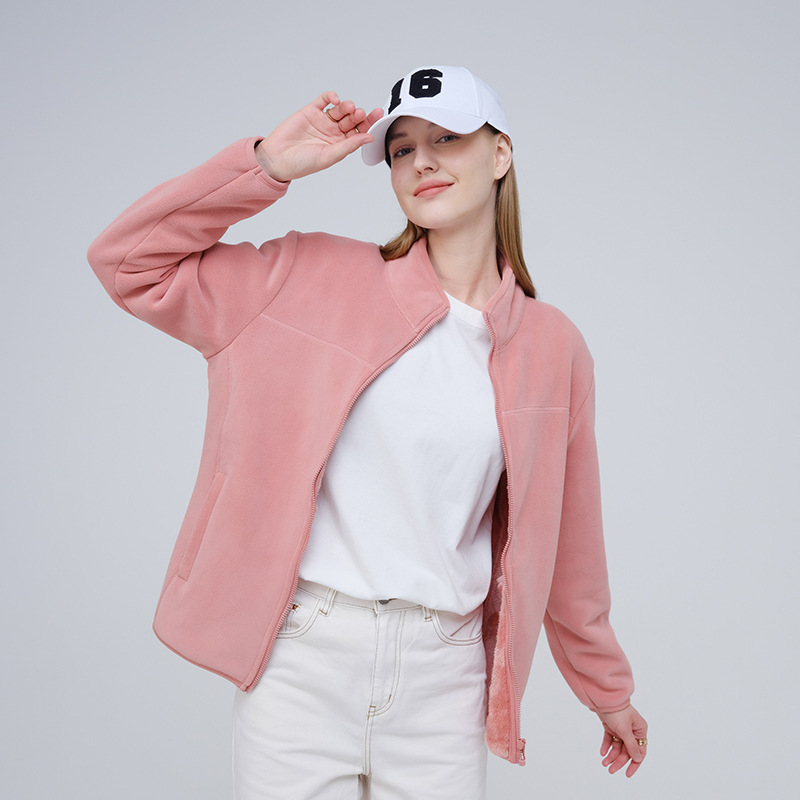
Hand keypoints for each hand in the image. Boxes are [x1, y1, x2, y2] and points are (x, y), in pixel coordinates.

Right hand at [255, 92, 382, 182]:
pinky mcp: (311, 111)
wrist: (277, 158)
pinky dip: (331, 97)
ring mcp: (322, 121)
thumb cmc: (302, 164)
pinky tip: (335, 100)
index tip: (378, 115)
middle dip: (358, 115)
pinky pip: (324, 100)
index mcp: (340, 145)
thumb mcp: (329, 156)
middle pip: (352, 119)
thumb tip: (369, 137)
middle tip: (360, 113)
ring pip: (340, 109)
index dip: (369, 124)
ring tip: (348, 108)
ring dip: (347, 106)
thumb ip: (349, 145)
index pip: (359, 132)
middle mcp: (333, 132)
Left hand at [597, 704, 647, 776]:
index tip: (628, 774)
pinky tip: (602, 753)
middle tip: (610, 770)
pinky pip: (610, 739)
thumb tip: (638, 759)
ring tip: (604, 763)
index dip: (634, 764)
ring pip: (618, 746)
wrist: (603, 698)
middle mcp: (632, 730)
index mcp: (640, 730)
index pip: (640, 751)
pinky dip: (606, 746)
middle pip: (627, 751)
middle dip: (619, 761)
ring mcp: (621, 728)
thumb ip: (631, 746)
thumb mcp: (625, 730)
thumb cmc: (617, 711)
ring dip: (611, 755)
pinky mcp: (611, 726)